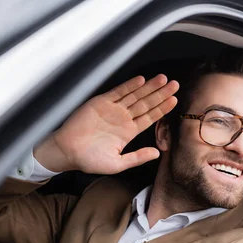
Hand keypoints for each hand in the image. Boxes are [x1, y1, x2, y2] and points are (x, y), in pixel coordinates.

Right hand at [35, 75, 178, 173]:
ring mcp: (112, 109)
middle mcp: (123, 118)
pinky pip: (118, 92)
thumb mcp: (117, 164)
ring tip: (163, 79)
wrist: (67, 151)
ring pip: (135, 95)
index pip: (149, 118)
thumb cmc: (89, 160)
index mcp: (128, 132)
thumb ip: (137, 158)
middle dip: (160, 94)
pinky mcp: (101, 103)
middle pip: (146, 103)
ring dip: (148, 87)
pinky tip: (141, 80)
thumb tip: (157, 153)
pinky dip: (129, 86)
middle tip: (174, 84)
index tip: (174, 100)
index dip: (162, 108)